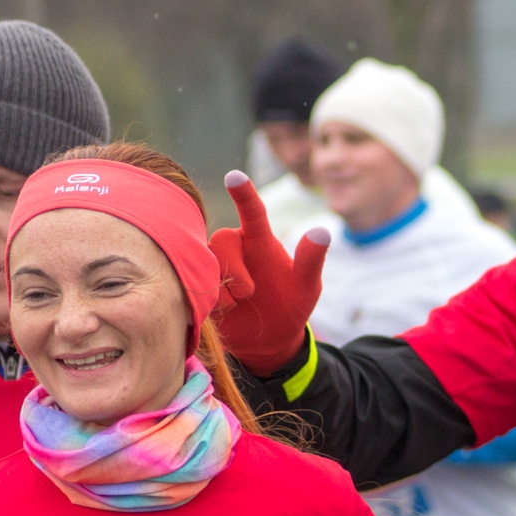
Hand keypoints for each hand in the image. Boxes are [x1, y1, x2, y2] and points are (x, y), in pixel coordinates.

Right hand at [209, 171, 330, 374]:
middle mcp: (235, 248)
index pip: (252, 212)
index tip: (235, 176)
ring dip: (223, 289)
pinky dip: (209, 300)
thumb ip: (311, 260)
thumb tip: (322, 231)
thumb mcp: (307, 286)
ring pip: (204, 263)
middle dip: (234, 268)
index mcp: (260, 241)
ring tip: (238, 305)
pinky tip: (223, 311)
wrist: (271, 339)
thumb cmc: (291, 304)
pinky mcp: (200, 286)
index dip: (244, 194)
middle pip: (222, 239)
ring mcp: (215, 266)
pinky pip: (192, 285)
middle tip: (249, 293)